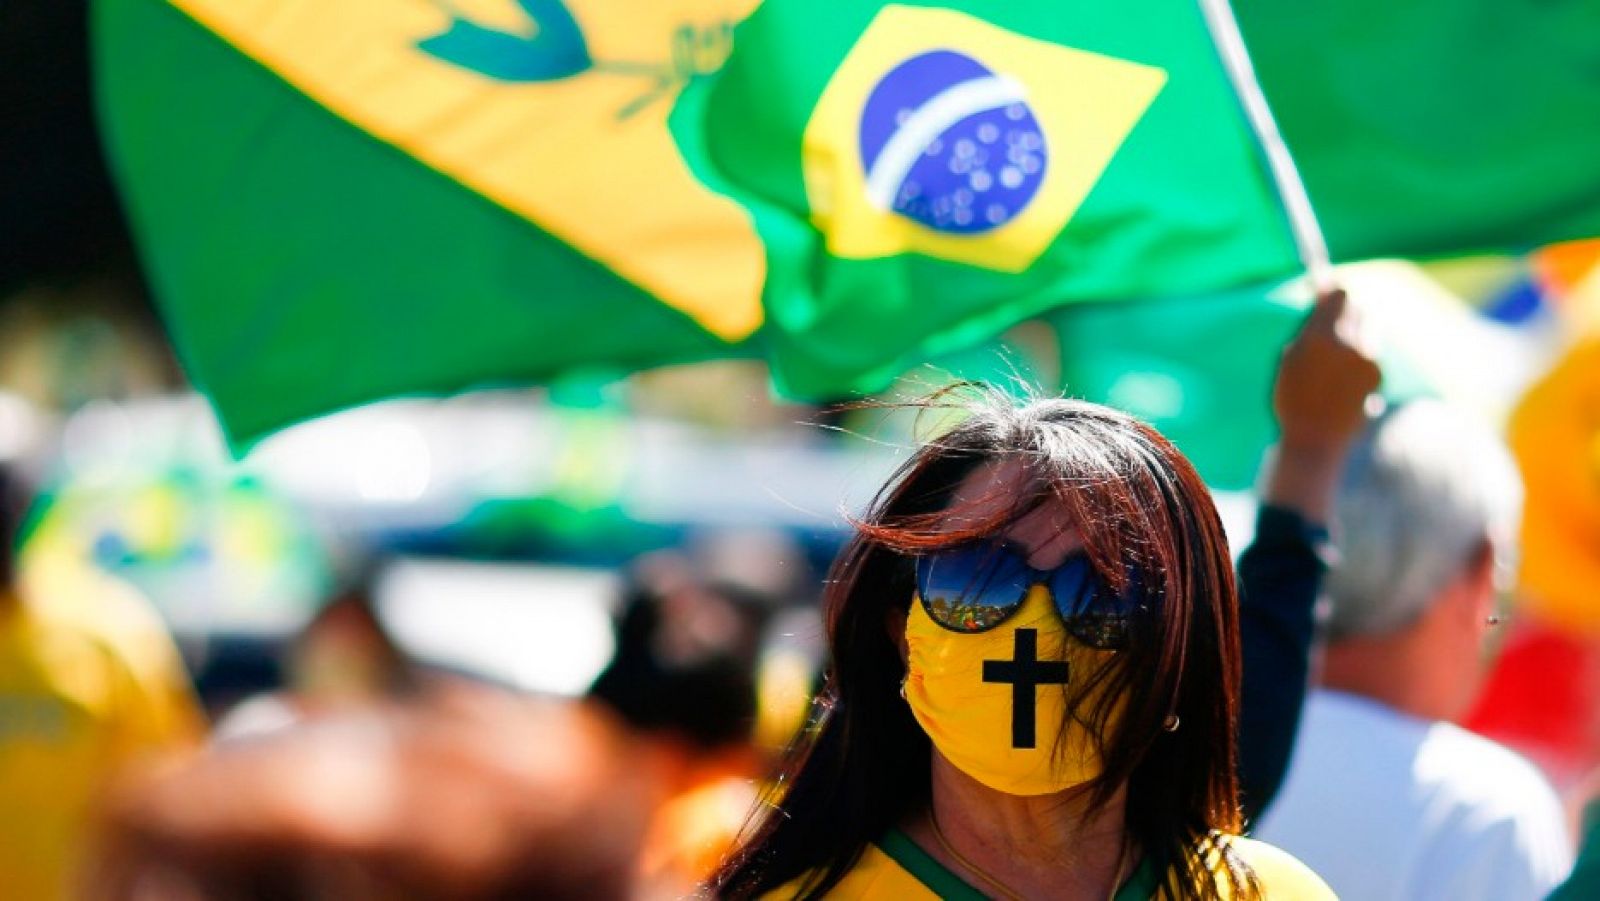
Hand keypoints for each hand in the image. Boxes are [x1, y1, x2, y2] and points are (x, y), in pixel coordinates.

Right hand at [1274, 288, 1381, 455]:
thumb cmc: (1293, 399)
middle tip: (1331, 326)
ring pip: (1367, 332)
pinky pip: (1371, 353)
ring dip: (1355, 336)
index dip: (1333, 292)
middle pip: (1358, 309)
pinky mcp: (1379, 375)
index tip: (1326, 293)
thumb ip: (1309, 327)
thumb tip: (1322, 297)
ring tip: (1334, 363)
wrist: (1315, 440)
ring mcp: (1368, 360)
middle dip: (1346, 314)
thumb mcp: (1291, 359)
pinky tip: (1343, 381)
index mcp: (1322, 337)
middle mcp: (1350, 344)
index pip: (1341, 295)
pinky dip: (1360, 359)